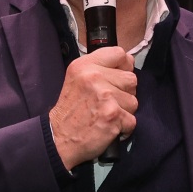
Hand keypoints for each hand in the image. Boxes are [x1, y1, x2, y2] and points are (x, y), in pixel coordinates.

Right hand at [48, 46, 137, 167]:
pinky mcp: (112, 115)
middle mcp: (94, 77)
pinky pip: (132, 120)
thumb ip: (101, 68)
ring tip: (105, 115)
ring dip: (124, 111)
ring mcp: (105, 96)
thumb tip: (130, 61)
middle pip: (131, 79)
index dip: (123, 67)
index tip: (116, 79)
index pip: (119, 53)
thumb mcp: (78, 79)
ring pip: (134, 101)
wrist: (58, 138)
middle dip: (124, 93)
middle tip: (106, 103)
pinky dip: (124, 128)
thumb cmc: (71, 111)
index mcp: (85, 65)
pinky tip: (108, 127)